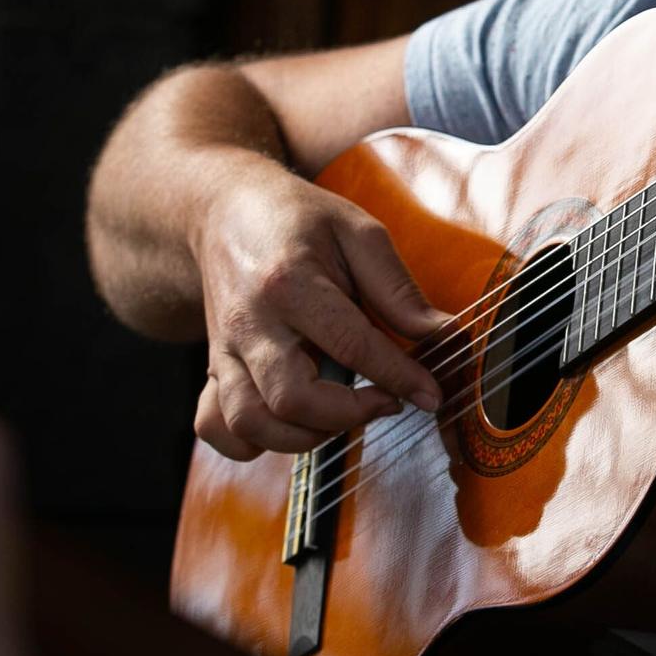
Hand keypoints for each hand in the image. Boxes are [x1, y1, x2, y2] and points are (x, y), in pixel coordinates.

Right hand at [189, 164, 448, 460]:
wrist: (226, 212)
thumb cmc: (299, 221)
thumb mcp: (358, 232)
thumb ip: (398, 289)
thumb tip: (443, 333)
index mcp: (290, 283)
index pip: (350, 346)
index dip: (399, 376)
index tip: (431, 395)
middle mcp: (250, 324)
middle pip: (291, 399)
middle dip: (350, 414)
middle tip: (386, 400)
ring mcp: (224, 351)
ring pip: (250, 423)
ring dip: (305, 436)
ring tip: (344, 412)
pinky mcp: (212, 369)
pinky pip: (215, 427)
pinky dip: (251, 443)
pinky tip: (292, 424)